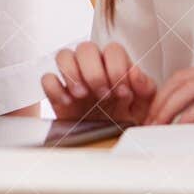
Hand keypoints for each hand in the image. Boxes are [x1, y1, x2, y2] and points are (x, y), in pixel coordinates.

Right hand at [41, 41, 155, 124]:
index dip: (117, 68)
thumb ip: (147, 89)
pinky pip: (47, 79)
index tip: (121, 91)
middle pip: (86, 48)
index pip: (113, 50)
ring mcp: (73, 79)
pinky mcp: (57, 93)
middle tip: (102, 95)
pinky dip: (55, 89)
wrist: (109, 145)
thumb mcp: (144, 108)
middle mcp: (92, 68)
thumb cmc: (127, 122)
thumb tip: (136, 75)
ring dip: (72, 74)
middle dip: (94, 72)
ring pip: (63, 55)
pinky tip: (68, 103)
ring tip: (82, 96)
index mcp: (115, 66)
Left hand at [145, 60, 193, 124]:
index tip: (155, 112)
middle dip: (160, 101)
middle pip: (182, 80)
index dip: (166, 93)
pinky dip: (193, 114)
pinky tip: (183, 126)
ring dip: (170, 109)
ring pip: (191, 89)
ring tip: (159, 126)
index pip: (187, 76)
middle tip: (148, 122)